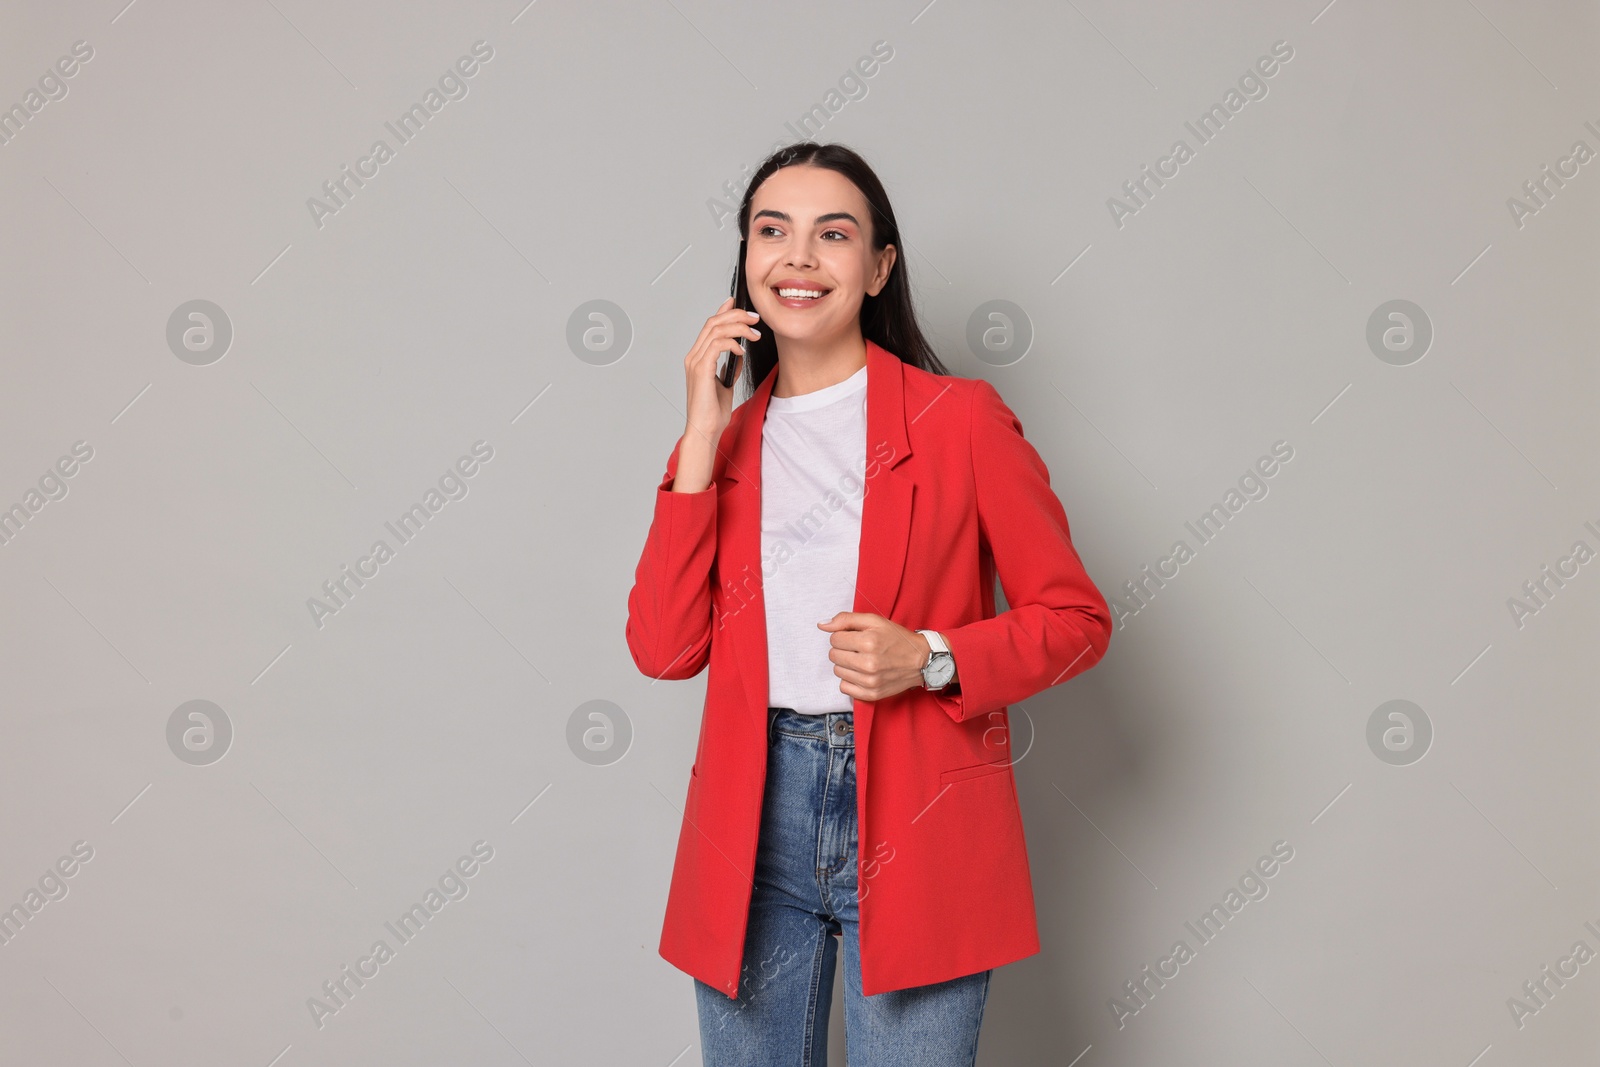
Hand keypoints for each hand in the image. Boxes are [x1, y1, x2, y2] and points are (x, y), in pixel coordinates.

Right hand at [684, 296, 761, 438]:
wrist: (705, 430)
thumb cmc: (712, 412)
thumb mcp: (725, 385)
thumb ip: (729, 368)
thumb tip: (738, 355)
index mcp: (698, 358)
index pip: (710, 326)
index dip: (723, 311)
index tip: (738, 303)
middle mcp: (693, 356)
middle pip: (713, 322)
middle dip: (736, 315)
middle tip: (756, 318)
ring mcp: (695, 362)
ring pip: (716, 330)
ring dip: (739, 327)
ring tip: (755, 334)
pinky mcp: (701, 369)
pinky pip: (718, 345)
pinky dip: (733, 343)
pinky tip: (743, 350)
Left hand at [817, 612, 931, 702]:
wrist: (921, 660)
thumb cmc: (897, 639)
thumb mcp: (874, 621)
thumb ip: (846, 620)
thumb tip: (822, 624)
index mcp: (869, 642)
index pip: (834, 639)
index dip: (843, 636)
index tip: (856, 637)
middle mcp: (869, 663)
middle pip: (833, 655)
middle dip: (843, 649)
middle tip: (859, 648)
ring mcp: (870, 681)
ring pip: (837, 671)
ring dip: (846, 664)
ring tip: (862, 660)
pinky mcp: (871, 694)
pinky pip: (844, 688)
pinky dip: (850, 680)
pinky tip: (862, 673)